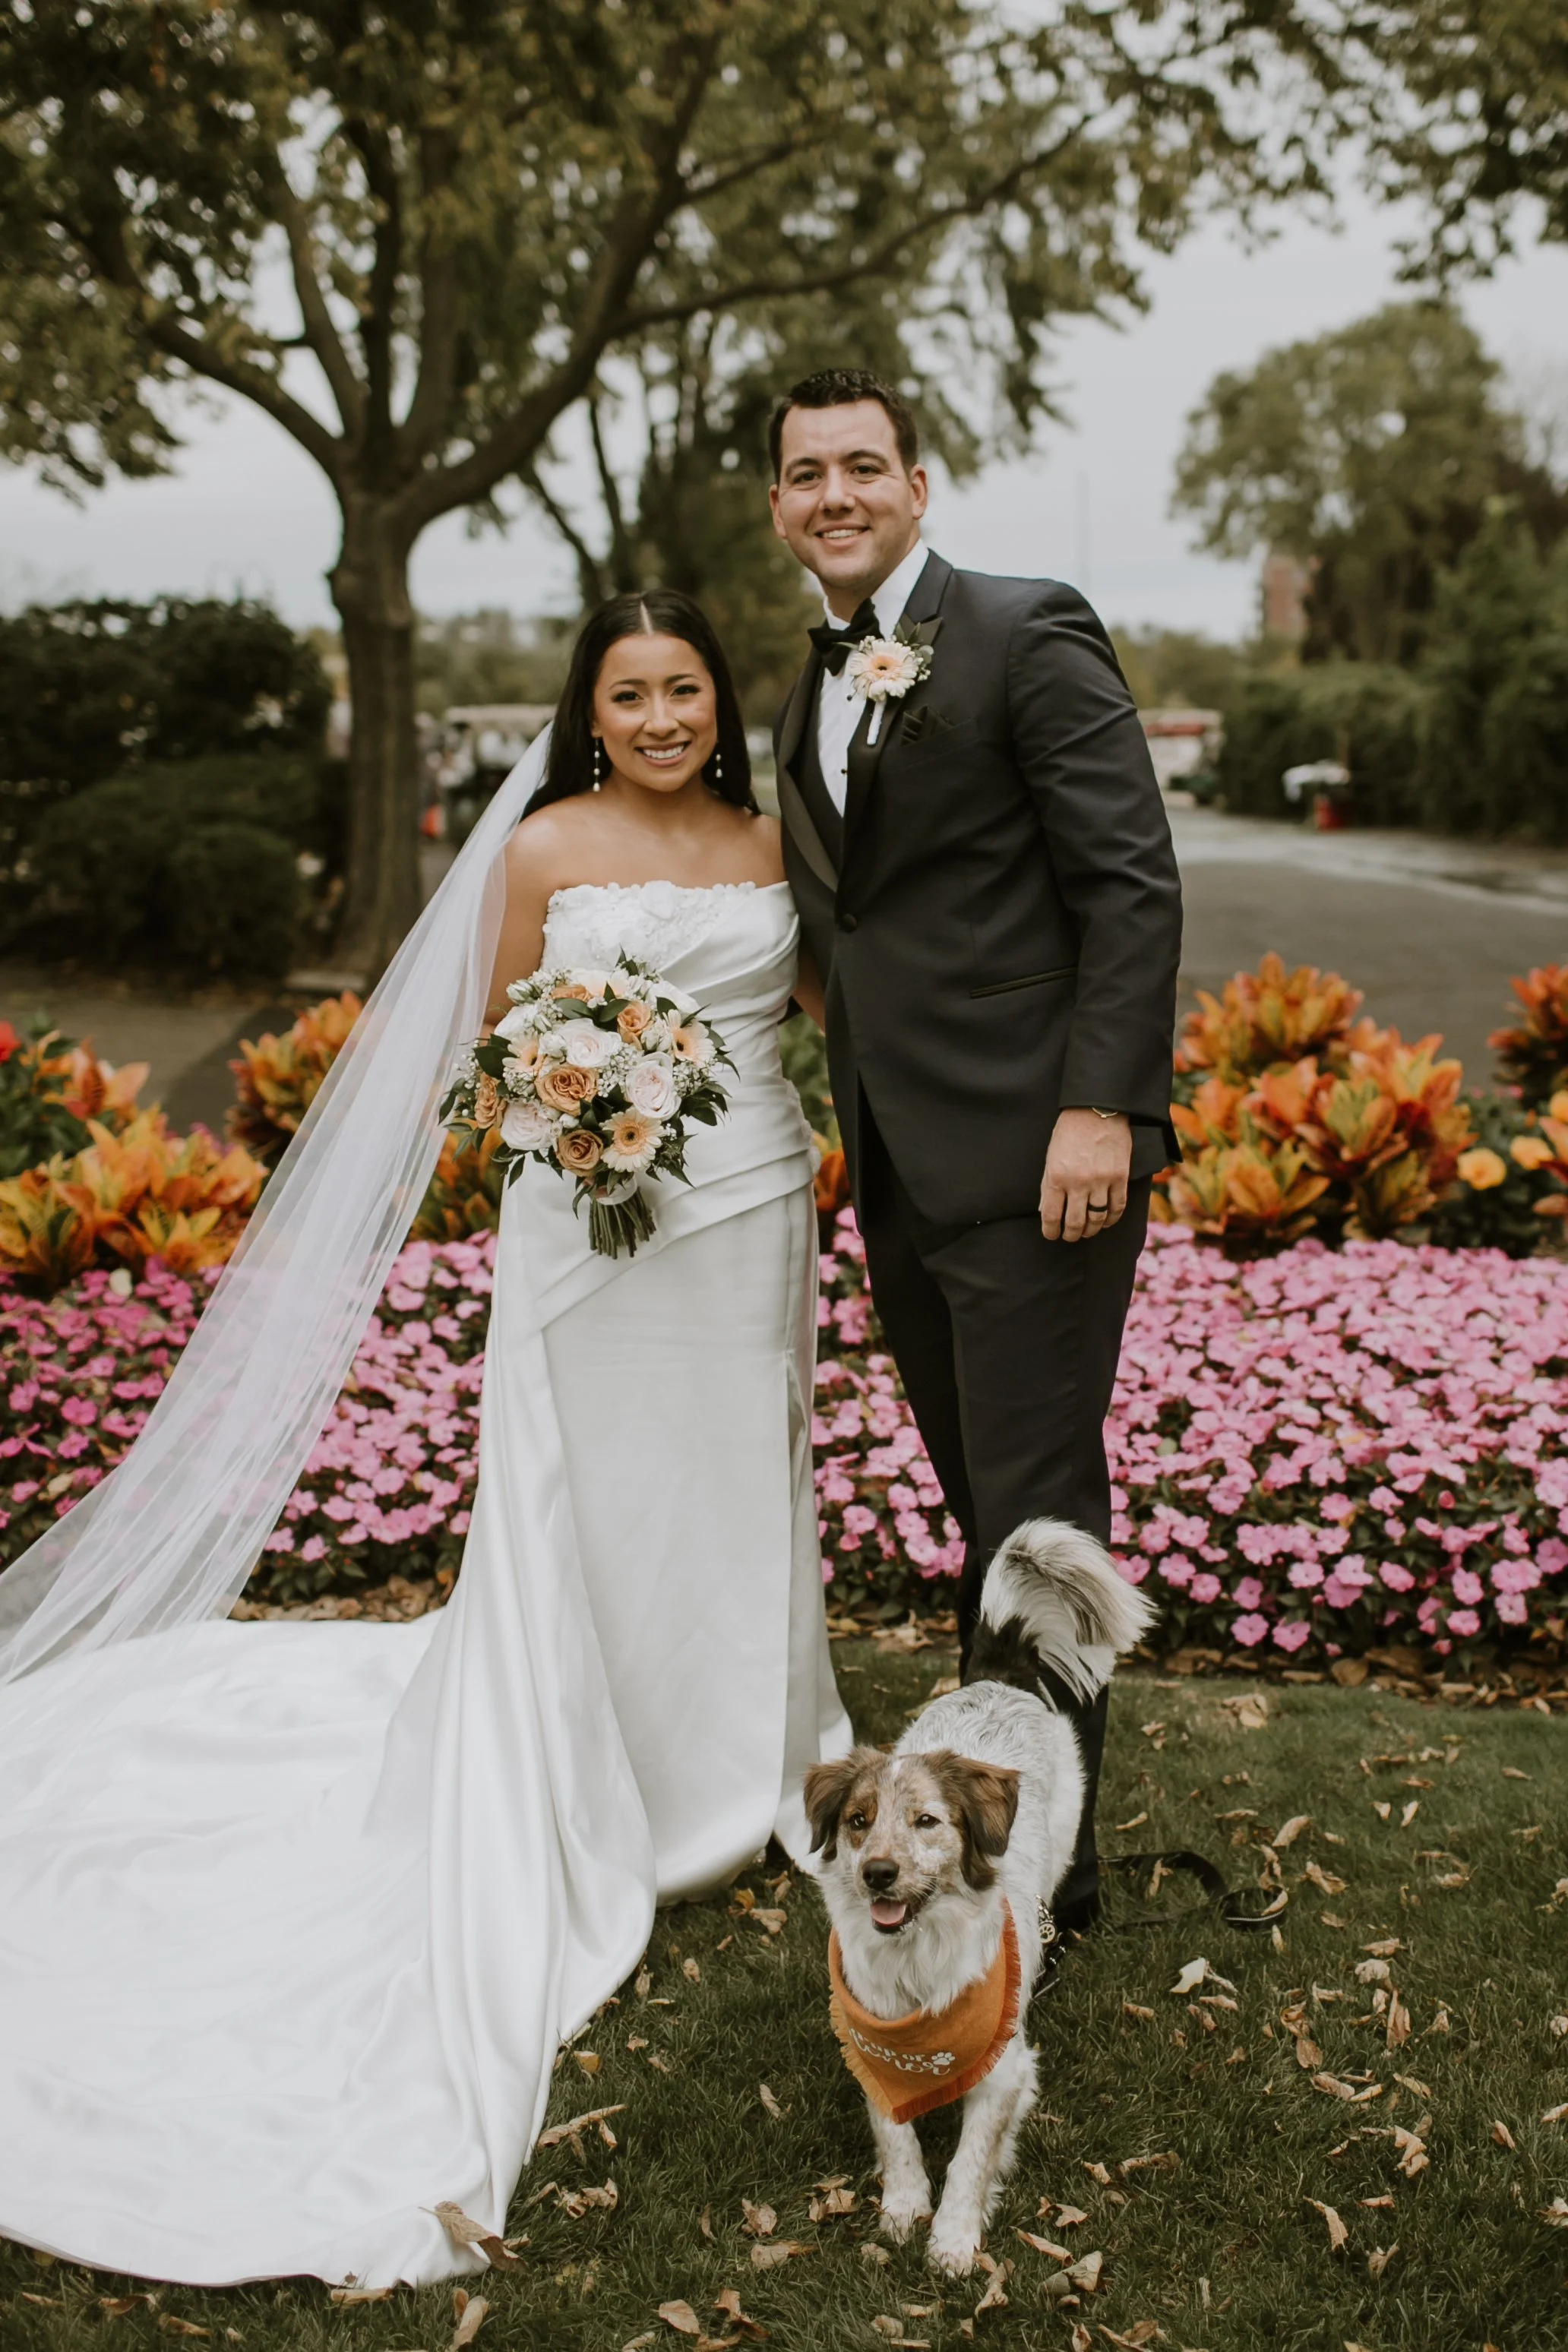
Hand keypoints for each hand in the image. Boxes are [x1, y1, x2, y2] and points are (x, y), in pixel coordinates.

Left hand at [1040, 1108, 1130, 1242]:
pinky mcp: (1120, 1177)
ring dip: (1091, 1230)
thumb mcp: (1051, 1157)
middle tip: (1070, 1237)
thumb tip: (1045, 1211)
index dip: (1050, 1231)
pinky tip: (1107, 1222)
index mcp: (1056, 1177)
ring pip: (1097, 1218)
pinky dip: (1112, 1219)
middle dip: (1071, 1235)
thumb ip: (1047, 1185)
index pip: (1051, 1216)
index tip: (1051, 1235)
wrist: (1096, 1110)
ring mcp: (1101, 1181)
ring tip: (1087, 1231)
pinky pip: (1117, 1207)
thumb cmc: (1069, 1132)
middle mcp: (1078, 1182)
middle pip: (1075, 1222)